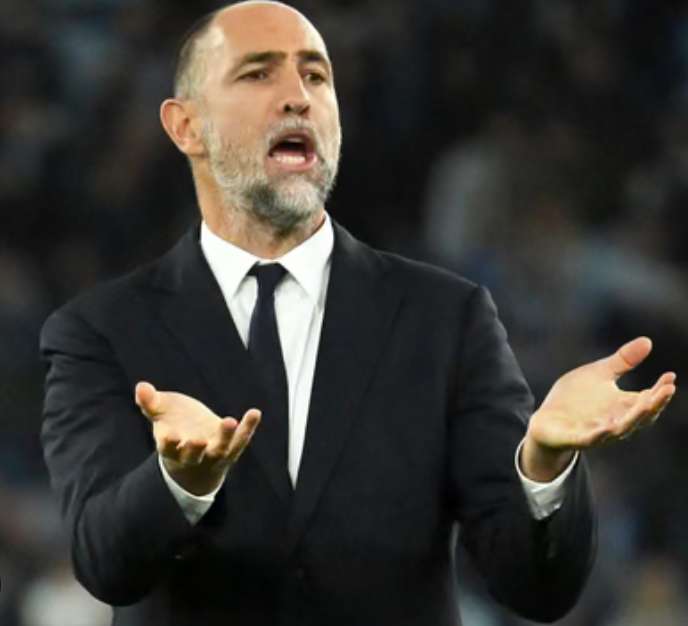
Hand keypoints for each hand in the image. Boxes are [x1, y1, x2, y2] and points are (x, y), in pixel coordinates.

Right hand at [135, 382, 260, 494]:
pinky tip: (255, 413)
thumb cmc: (175, 428)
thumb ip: (151, 403)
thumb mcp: (162, 415)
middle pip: (193, 456)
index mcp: (171, 449)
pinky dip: (248, 428)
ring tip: (229, 421)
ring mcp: (214, 455)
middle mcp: (193, 456)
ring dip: (225, 438)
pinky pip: (241, 440)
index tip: (168, 435)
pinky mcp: (231, 450)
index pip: (168, 449)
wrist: (197, 453)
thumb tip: (140, 387)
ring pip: (220, 450)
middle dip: (195, 449)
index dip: (168, 443)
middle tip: (197, 440)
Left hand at [522, 337, 675, 481]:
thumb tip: (648, 340)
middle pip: (640, 416)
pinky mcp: (577, 438)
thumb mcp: (599, 373)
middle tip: (667, 389)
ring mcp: (597, 432)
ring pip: (620, 429)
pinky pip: (590, 439)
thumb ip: (622, 361)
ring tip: (647, 404)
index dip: (660, 391)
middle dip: (654, 403)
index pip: (648, 400)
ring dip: (633, 418)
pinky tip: (607, 427)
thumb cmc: (576, 398)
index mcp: (623, 406)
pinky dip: (599, 434)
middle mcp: (615, 421)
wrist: (547, 421)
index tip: (670, 377)